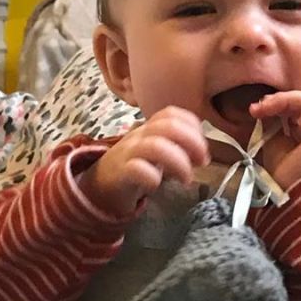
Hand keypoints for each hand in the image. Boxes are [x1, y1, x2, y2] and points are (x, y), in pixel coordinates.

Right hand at [78, 107, 208, 216]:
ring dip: (179, 163)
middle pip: (167, 126)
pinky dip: (152, 177)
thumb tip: (202, 154)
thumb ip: (175, 147)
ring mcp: (128, 153)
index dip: (193, 127)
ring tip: (186, 179)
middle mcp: (138, 136)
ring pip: (155, 146)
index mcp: (148, 129)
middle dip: (192, 143)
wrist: (98, 187)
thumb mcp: (153, 152)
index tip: (202, 149)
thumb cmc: (132, 169)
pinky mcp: (120, 174)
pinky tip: (156, 185)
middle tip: (201, 163)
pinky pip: (136, 169)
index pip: (171, 114)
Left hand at [250, 91, 300, 190]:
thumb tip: (262, 107)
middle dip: (279, 100)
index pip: (292, 107)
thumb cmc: (285, 178)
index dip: (275, 103)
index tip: (254, 109)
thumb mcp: (272, 146)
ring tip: (268, 107)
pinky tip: (287, 112)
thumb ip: (270, 126)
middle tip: (258, 107)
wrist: (296, 199)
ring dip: (289, 100)